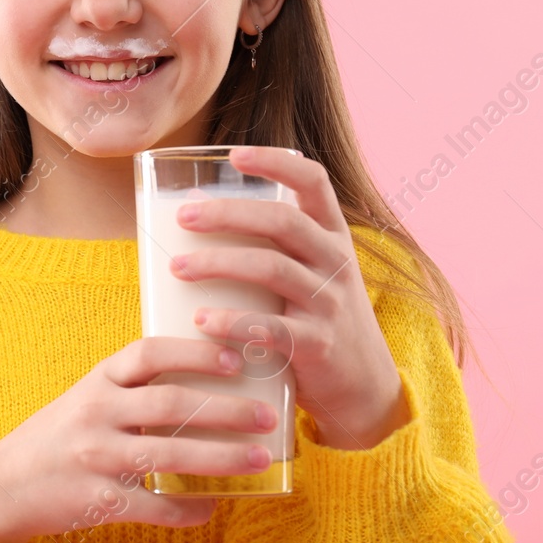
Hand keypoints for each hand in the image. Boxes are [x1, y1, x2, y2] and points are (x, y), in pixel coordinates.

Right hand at [0, 337, 281, 542]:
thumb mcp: (87, 397)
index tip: (234, 360)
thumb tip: (200, 379)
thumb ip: (131, 387)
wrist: (3, 486)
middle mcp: (97, 414)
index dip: (195, 354)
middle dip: (227, 410)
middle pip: (172, 404)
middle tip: (267, 416)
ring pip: (171, 454)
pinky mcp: (99, 501)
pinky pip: (154, 507)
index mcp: (97, 381)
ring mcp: (97, 458)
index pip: (150, 354)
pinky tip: (213, 507)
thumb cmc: (57, 437)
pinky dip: (188, 509)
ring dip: (222, 457)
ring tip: (259, 458)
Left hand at [168, 145, 410, 451]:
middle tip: (183, 217)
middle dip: (228, 214)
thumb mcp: (305, 271)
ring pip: (273, 268)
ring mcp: (329, 302)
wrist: (363, 387)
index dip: (277, 161)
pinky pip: (273, 328)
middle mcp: (335, 261)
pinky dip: (234, 322)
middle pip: (282, 221)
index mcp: (331, 234)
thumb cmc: (316, 317)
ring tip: (179, 268)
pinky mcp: (318, 345)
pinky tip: (202, 321)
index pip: (313, 181)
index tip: (236, 155)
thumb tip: (191, 205)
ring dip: (220, 263)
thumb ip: (262, 242)